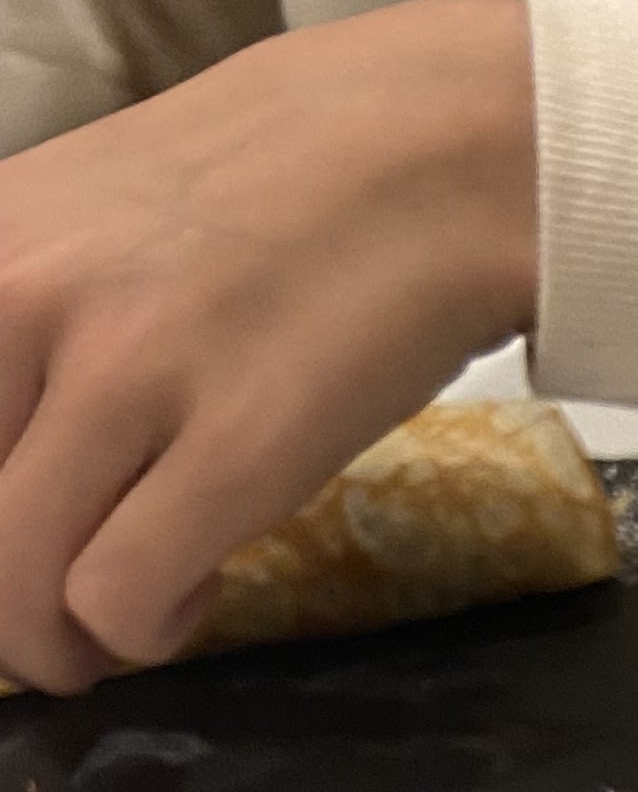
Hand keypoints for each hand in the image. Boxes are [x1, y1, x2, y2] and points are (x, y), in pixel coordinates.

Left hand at [0, 0, 536, 692]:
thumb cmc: (287, 183)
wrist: (440, 150)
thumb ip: (32, 309)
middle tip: (61, 623)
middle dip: (5, 607)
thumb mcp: (97, 209)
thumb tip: (17, 445)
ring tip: (122, 624)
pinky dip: (144, 629)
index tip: (24, 532)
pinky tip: (193, 595)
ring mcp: (126, 373)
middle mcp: (21, 297)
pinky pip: (118, 597)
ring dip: (62, 642)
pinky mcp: (232, 448)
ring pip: (14, 576)